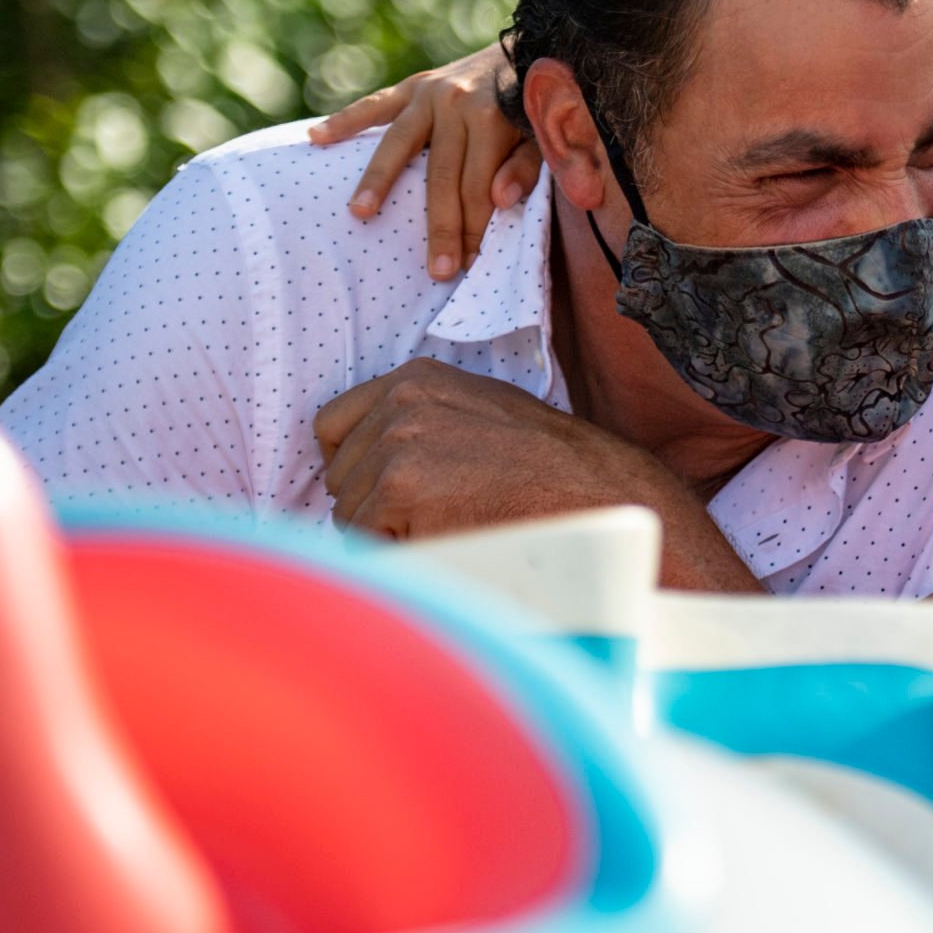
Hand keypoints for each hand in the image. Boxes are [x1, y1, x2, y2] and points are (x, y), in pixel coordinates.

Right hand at [310, 45, 538, 281]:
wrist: (531, 48)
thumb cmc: (536, 104)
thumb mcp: (543, 134)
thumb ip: (526, 166)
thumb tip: (499, 200)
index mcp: (492, 118)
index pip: (478, 187)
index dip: (474, 228)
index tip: (468, 265)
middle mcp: (456, 103)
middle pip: (441, 176)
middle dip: (440, 226)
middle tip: (435, 270)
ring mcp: (430, 92)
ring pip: (398, 144)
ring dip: (378, 179)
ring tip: (360, 213)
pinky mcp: (413, 84)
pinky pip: (374, 105)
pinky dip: (345, 120)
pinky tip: (315, 138)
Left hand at [312, 359, 764, 591]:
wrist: (599, 498)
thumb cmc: (547, 473)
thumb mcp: (480, 419)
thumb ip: (420, 426)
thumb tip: (355, 467)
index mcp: (416, 378)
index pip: (333, 427)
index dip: (359, 470)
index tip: (400, 492)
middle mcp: (400, 400)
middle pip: (336, 477)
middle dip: (373, 507)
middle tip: (445, 513)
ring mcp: (396, 440)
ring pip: (345, 514)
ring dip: (387, 534)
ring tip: (454, 524)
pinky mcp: (398, 485)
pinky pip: (364, 542)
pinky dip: (399, 554)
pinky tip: (451, 539)